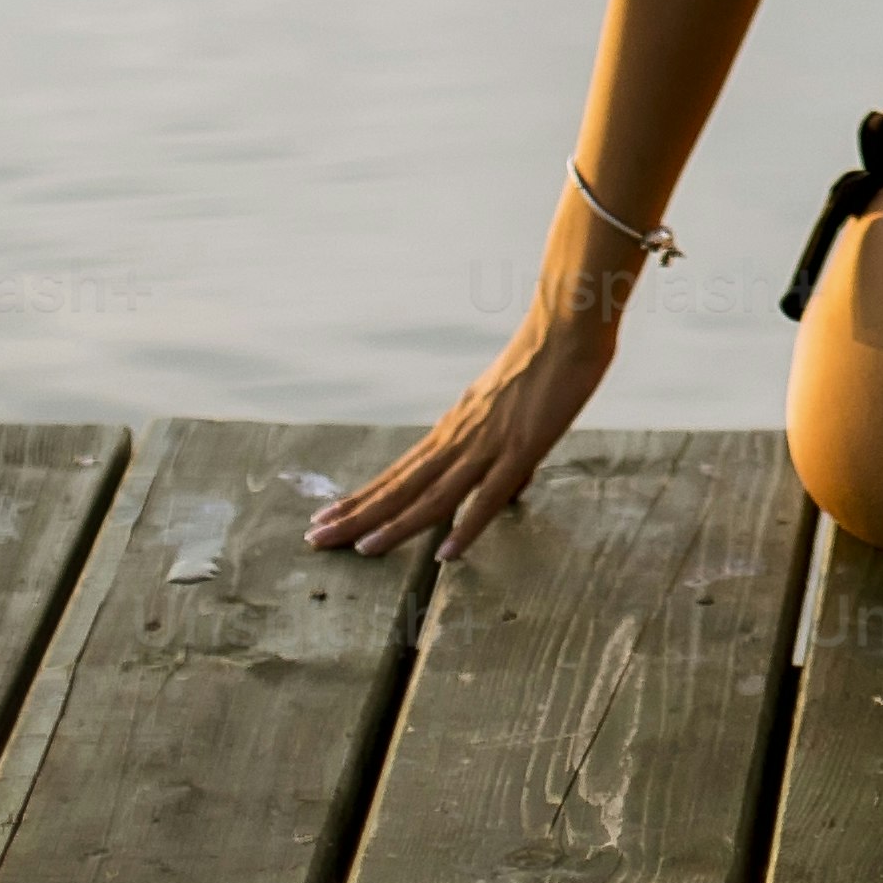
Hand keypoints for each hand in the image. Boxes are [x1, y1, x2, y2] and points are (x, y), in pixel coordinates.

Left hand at [312, 301, 615, 558]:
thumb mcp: (510, 409)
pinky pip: (489, 494)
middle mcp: (459, 438)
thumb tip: (511, 487)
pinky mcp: (521, 447)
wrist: (566, 327)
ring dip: (395, 525)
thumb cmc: (544, 364)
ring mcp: (488, 444)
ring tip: (360, 550)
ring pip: (434, 495)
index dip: (362, 499)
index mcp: (453, 428)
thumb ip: (506, 450)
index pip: (398, 473)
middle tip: (316, 540)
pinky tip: (446, 554)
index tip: (328, 517)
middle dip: (358, 516)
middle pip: (401, 486)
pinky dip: (467, 526)